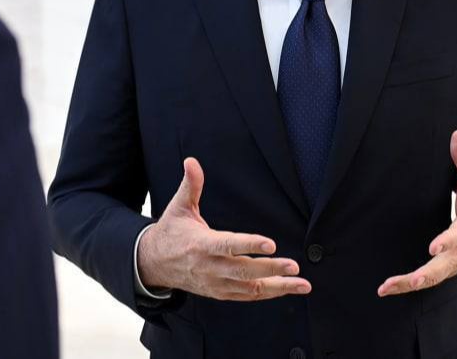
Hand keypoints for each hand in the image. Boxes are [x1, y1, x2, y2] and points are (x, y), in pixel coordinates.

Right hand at [137, 157, 311, 300]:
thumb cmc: (171, 232)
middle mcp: (211, 267)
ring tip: (302, 284)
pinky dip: (267, 294)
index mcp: (202, 244)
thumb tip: (191, 161)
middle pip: (244, 271)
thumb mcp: (179, 207)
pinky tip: (287, 288)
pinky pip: (247, 296)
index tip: (271, 244)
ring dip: (277, 287)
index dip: (250, 245)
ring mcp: (216, 283)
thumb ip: (190, 185)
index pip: (229, 246)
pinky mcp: (220, 293)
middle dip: (271, 269)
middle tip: (294, 266)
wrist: (154, 264)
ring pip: (250, 288)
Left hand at [377, 130, 456, 296]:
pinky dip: (410, 286)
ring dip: (410, 285)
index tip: (434, 247)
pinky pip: (429, 280)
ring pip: (434, 278)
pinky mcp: (448, 267)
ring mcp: (455, 261)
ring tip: (386, 288)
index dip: (448, 242)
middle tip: (409, 281)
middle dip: (425, 275)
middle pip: (444, 267)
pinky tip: (390, 288)